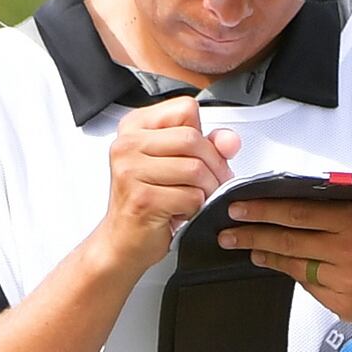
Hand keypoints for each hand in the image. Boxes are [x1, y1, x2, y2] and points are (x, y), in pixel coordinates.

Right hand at [94, 95, 242, 267]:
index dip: (203, 134)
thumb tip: (229, 141)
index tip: (202, 156)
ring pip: (195, 169)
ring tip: (195, 200)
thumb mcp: (177, 164)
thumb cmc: (148, 201)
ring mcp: (130, 170)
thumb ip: (206, 145)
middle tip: (211, 185)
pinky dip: (195, 208)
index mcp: (135, 126)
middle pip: (192, 138)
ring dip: (206, 190)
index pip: (186, 109)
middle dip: (213, 166)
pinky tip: (181, 213)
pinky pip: (190, 196)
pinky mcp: (142, 198)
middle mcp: (127, 144)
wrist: (122, 241)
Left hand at [212, 196, 351, 327]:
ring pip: (293, 265)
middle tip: (228, 232)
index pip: (296, 212)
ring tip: (247, 249)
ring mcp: (344, 278)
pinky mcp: (341, 302)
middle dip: (252, 235)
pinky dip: (291, 273)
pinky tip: (278, 265)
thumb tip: (289, 201)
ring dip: (266, 255)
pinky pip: (308, 286)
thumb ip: (334, 207)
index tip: (238, 208)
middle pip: (288, 239)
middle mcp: (347, 248)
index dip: (263, 211)